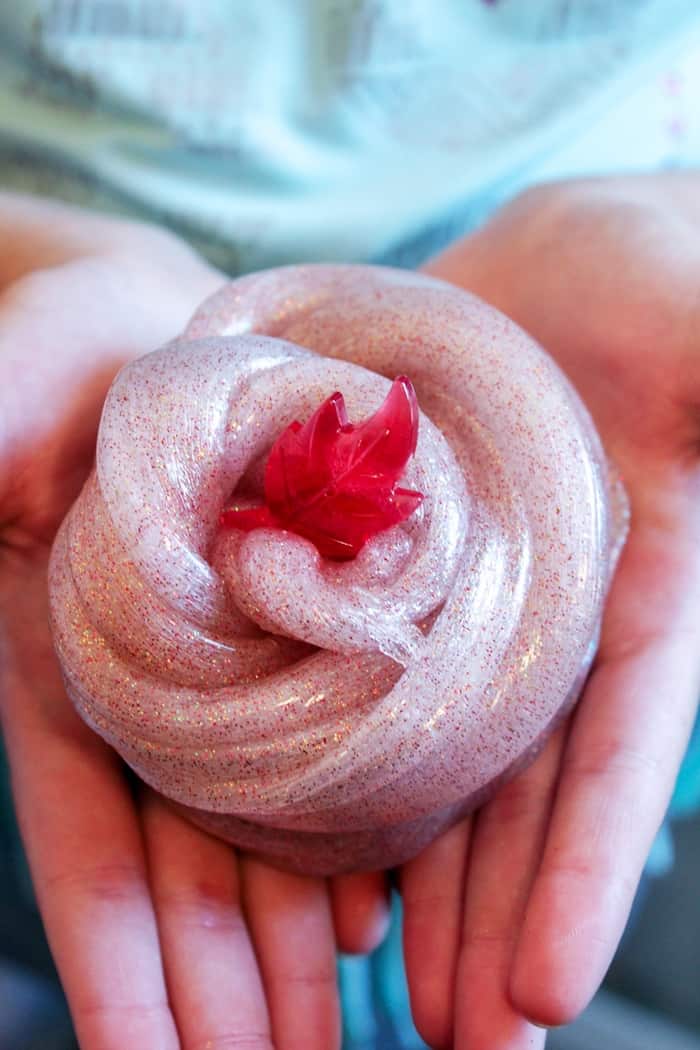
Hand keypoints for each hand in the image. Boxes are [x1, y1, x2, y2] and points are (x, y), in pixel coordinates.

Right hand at [0, 195, 388, 1049]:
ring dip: (292, 939)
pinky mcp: (300, 636)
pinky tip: (383, 910)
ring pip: (257, 836)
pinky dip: (347, 840)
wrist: (170, 324)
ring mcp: (227, 673)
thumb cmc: (75, 340)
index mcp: (64, 664)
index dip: (111, 955)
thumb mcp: (20, 371)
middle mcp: (152, 692)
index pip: (83, 839)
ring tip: (334, 1033)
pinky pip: (324, 757)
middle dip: (223, 983)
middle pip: (184, 868)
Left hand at [400, 174, 699, 1048]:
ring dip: (417, 880)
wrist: (538, 279)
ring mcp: (461, 606)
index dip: (587, 865)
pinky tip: (315, 861)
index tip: (546, 986)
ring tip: (388, 997)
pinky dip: (334, 770)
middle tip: (457, 1042)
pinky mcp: (384, 570)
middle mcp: (547, 627)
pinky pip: (351, 681)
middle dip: (493, 916)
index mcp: (640, 596)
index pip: (618, 748)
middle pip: (521, 793)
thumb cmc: (644, 284)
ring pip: (436, 763)